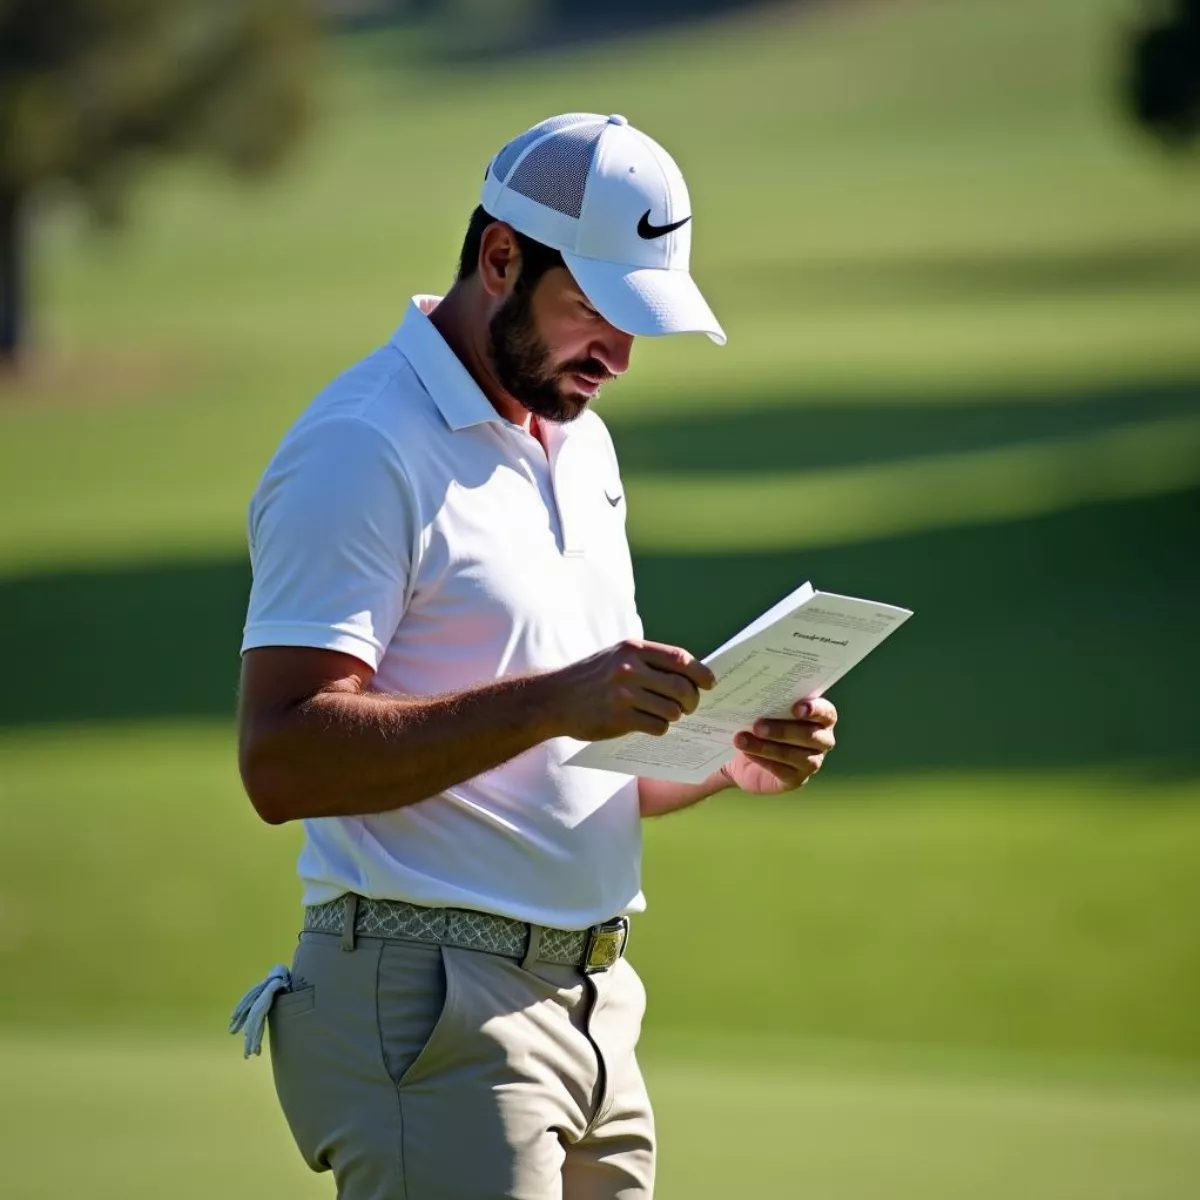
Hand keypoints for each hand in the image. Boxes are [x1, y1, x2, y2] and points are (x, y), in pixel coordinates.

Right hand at [549, 639, 715, 741]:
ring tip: (665, 714)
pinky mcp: (619, 719)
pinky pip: (657, 726)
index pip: (680, 659)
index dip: (700, 673)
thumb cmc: (592, 677)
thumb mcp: (617, 656)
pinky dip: (659, 728)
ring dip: (675, 716)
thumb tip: (691, 675)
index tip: (709, 683)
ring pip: (672, 710)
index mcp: (633, 649)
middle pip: (681, 687)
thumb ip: (649, 661)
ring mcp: (624, 694)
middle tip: (690, 706)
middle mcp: (629, 669)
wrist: (555, 699)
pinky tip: (648, 723)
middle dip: (692, 700)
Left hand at [719, 698, 837, 794]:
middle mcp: (821, 739)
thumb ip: (760, 698)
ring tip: (742, 740)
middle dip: (783, 730)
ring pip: (796, 756)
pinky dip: (764, 761)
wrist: (741, 757)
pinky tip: (747, 753)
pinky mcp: (796, 779)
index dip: (815, 710)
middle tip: (757, 725)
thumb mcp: (759, 708)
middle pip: (811, 736)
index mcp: (818, 716)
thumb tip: (738, 687)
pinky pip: (784, 771)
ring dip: (768, 747)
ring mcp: (812, 761)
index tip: (797, 708)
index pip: (826, 712)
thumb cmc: (756, 723)